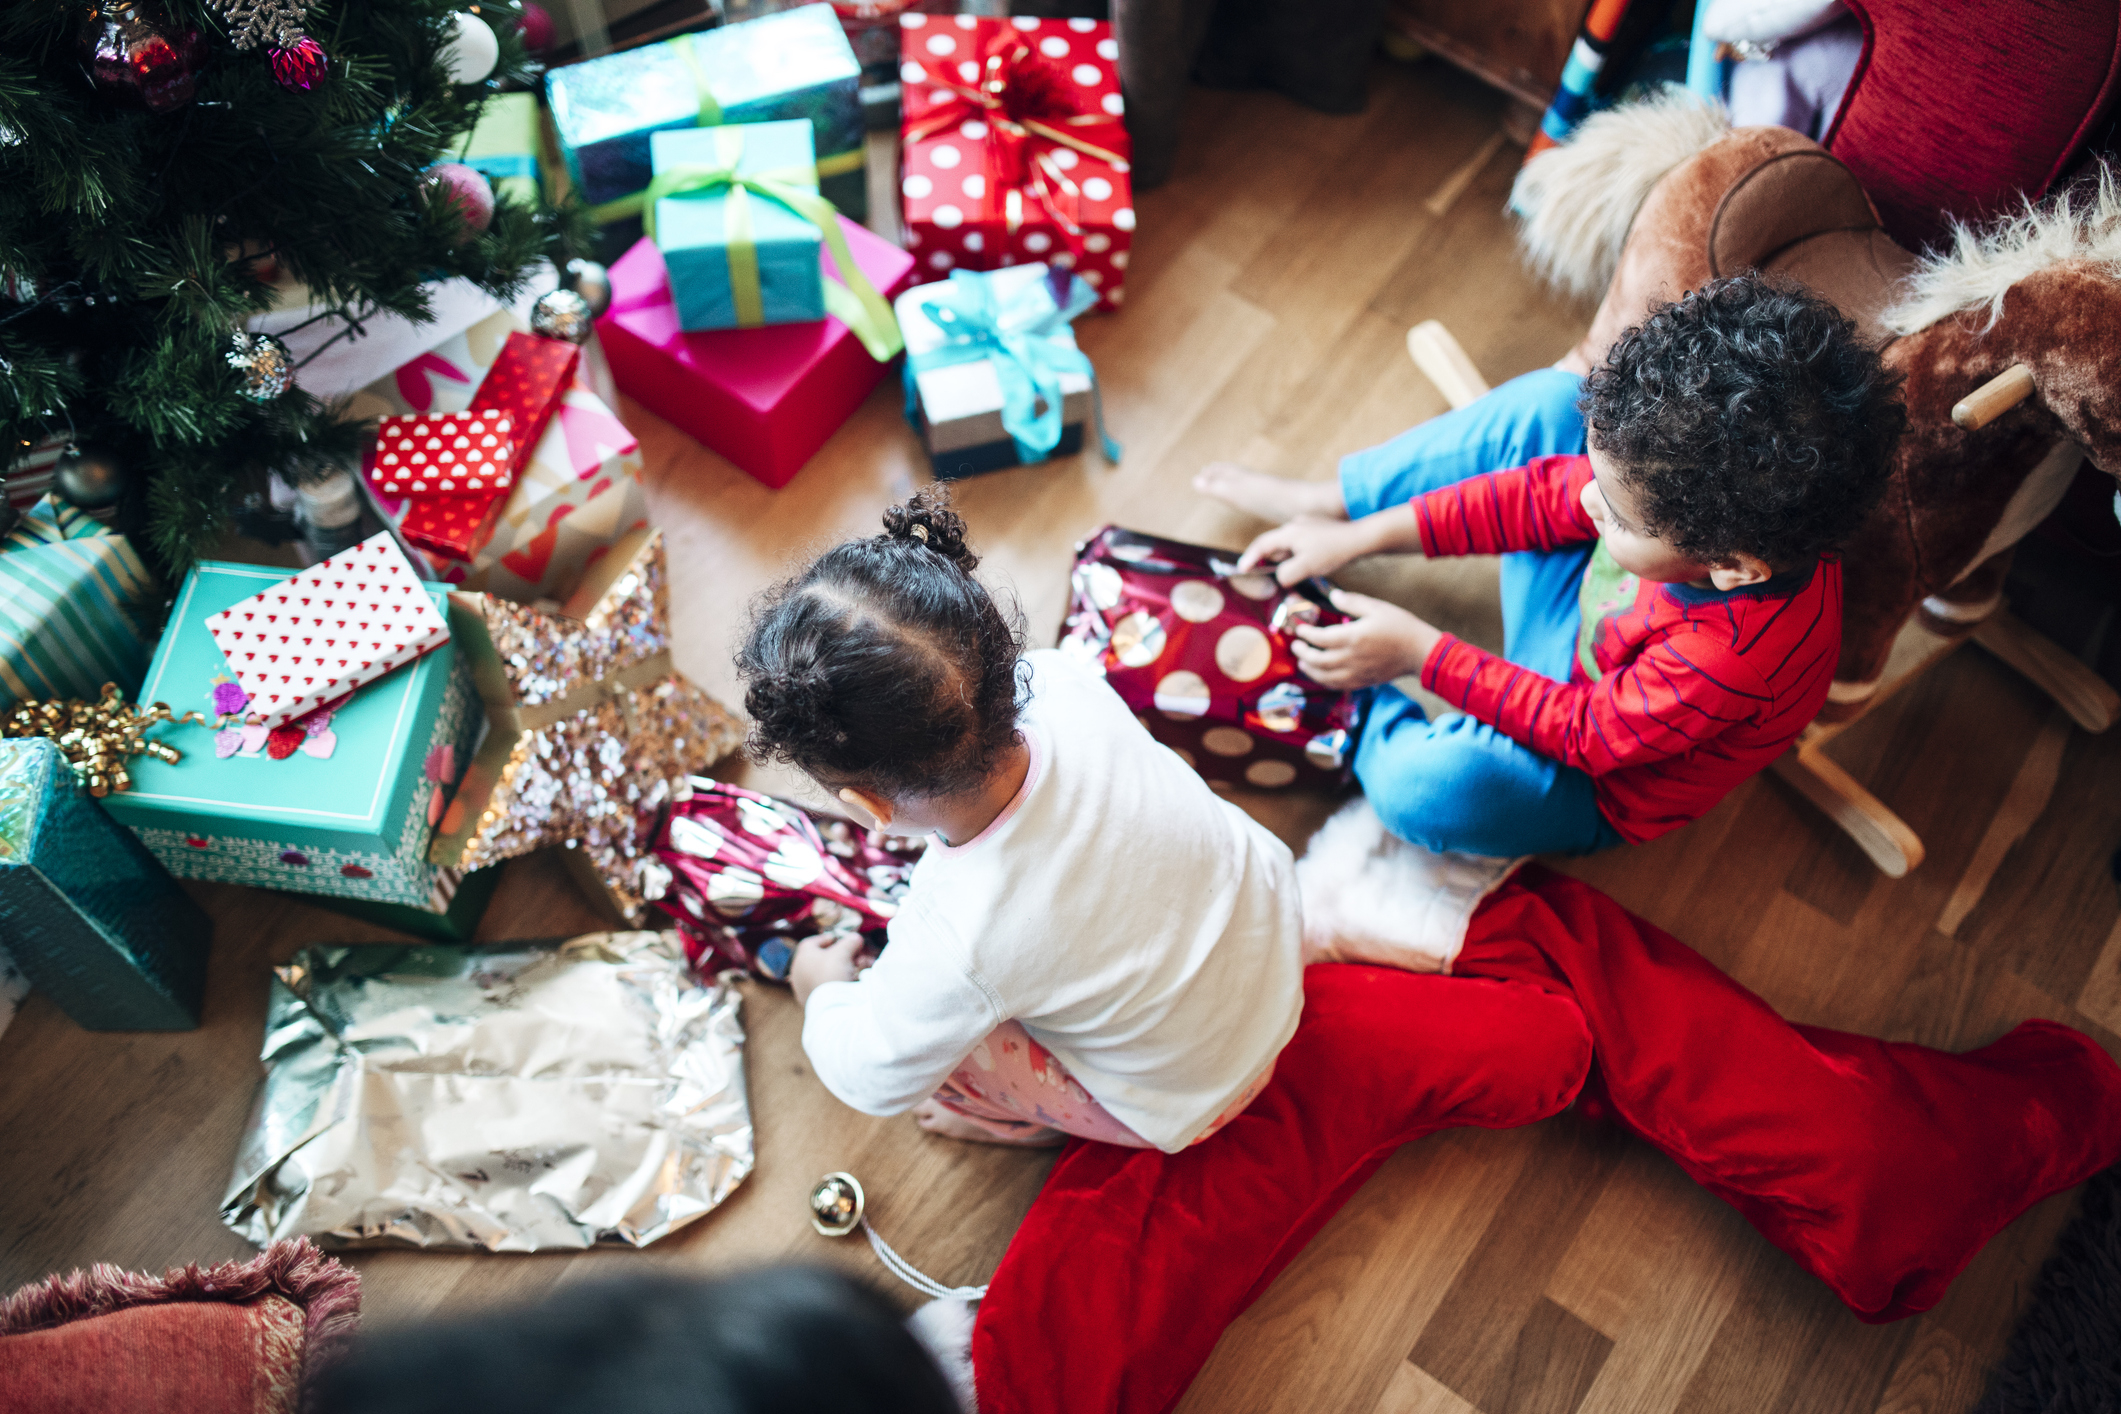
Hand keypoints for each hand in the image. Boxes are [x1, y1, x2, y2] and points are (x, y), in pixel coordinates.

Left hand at [791, 932, 865, 1007]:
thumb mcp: (844, 952)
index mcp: (802, 955)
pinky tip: (844, 984)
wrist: (829, 1004)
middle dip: (837, 956)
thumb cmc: (832, 972)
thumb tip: (855, 938)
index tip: (839, 939)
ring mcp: (801, 987)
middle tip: (851, 956)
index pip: (812, 942)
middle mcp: (798, 970)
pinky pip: (821, 987)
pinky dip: (832, 983)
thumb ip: (850, 941)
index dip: (826, 938)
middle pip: (818, 958)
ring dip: (836, 969)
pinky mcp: (808, 1000)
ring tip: (852, 970)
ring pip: (821, 973)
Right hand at [1237, 518, 1379, 586]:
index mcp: (1288, 532)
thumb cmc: (1334, 551)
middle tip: (1275, 576)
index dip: (1250, 558)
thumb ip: (1286, 574)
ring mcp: (1307, 525)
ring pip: (1289, 545)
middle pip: (1275, 545)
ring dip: (1289, 559)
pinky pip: (1301, 543)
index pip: (1261, 544)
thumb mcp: (1306, 567)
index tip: (1242, 569)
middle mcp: (1295, 524)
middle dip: (1273, 561)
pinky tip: (1312, 563)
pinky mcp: (1318, 529)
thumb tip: (1279, 578)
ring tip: (1300, 571)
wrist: (1360, 539)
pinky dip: (1300, 555)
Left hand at [1291, 589, 1444, 689]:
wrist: (1420, 652)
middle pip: (1316, 660)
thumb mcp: (1377, 607)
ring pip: (1324, 676)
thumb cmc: (1401, 627)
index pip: (1319, 638)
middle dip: (1302, 653)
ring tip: (1302, 662)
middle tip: (1296, 645)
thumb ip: (1352, 602)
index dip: (1306, 633)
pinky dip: (1323, 681)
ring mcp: (1356, 673)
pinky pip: (1336, 685)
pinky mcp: (1362, 682)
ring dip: (1309, 670)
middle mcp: (1350, 658)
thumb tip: (1333, 596)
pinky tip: (1321, 675)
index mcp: (1352, 637)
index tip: (1299, 628)